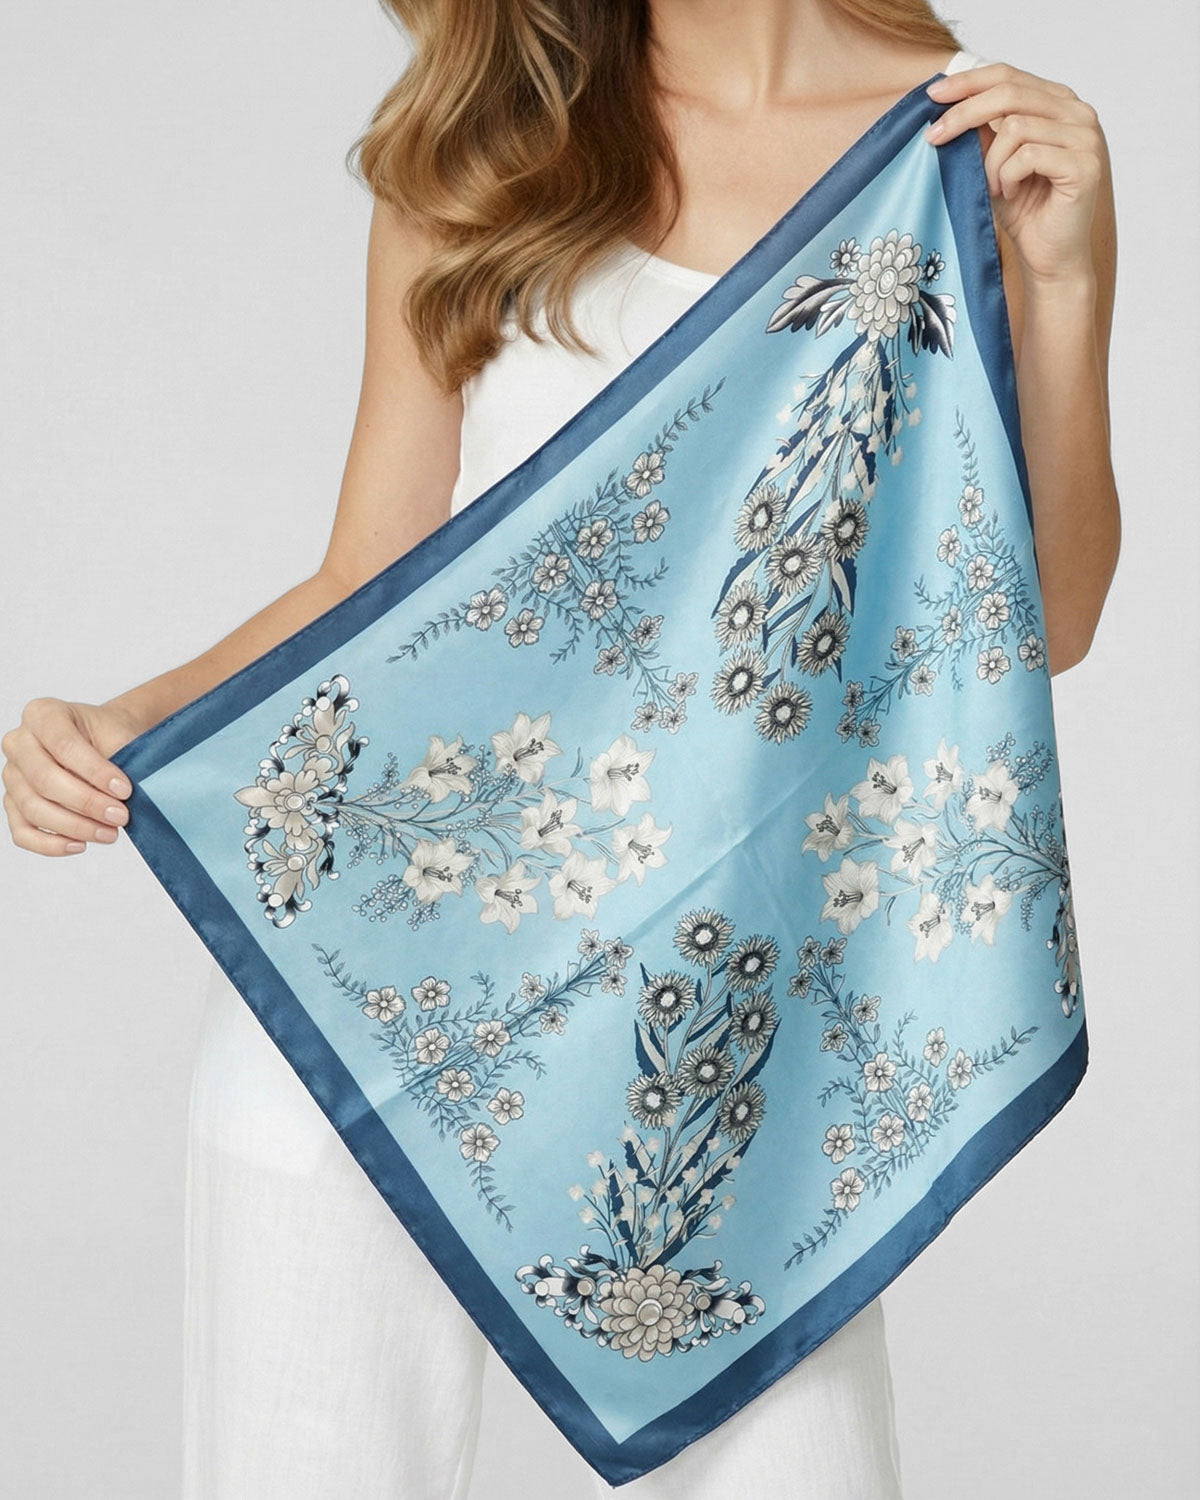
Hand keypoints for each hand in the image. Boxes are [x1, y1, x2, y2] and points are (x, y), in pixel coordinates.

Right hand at [1, 698, 143, 856]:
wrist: (105, 739)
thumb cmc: (109, 735)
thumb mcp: (118, 734)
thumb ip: (118, 759)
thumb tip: (121, 798)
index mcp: (43, 714)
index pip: (64, 745)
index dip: (95, 772)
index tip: (125, 790)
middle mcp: (19, 741)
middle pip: (44, 780)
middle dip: (87, 803)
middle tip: (120, 816)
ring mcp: (12, 774)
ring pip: (33, 808)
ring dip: (74, 827)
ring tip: (109, 833)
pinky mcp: (13, 802)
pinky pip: (22, 831)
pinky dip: (50, 844)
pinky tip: (80, 845)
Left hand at [924, 62, 1104, 285]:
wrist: (1049, 257)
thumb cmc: (1023, 211)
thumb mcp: (992, 163)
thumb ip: (982, 131)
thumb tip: (948, 101)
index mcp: (1057, 103)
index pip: (1009, 75)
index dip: (968, 82)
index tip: (932, 95)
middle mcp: (1078, 112)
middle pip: (1009, 93)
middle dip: (964, 115)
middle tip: (933, 139)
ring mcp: (1086, 137)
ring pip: (1015, 127)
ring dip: (991, 162)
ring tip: (993, 187)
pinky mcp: (1085, 165)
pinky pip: (1027, 156)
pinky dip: (1007, 177)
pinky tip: (1010, 194)